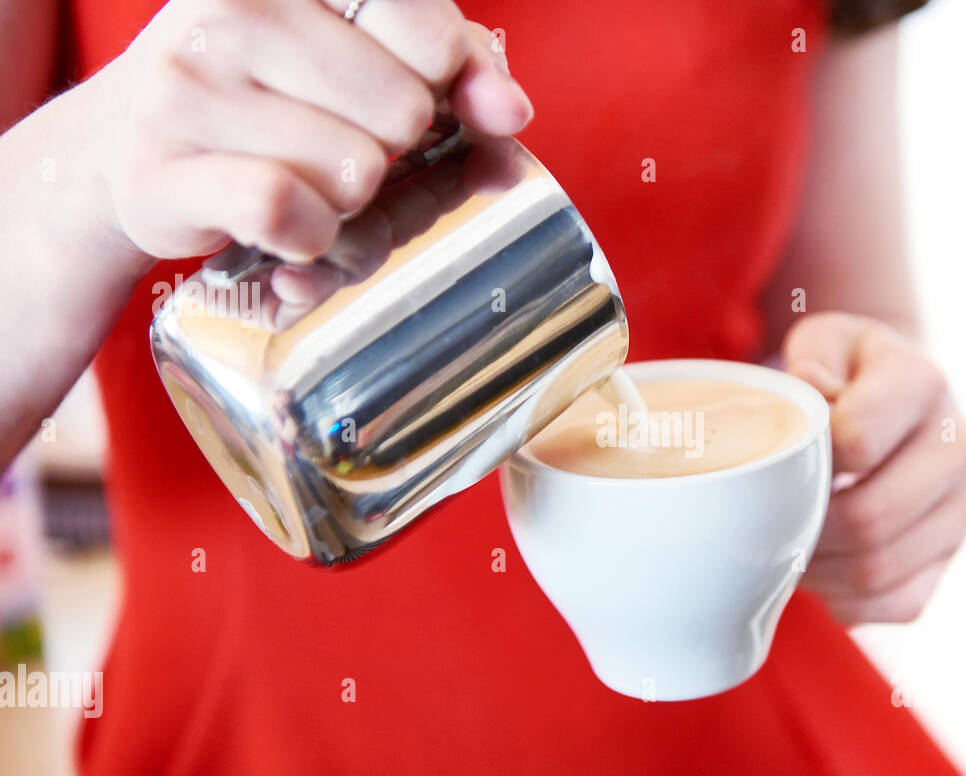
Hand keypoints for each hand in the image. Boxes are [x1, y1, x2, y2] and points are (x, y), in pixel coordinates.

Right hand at [95, 0, 529, 264]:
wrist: (133, 143)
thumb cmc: (274, 90)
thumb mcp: (366, 51)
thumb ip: (455, 64)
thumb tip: (509, 110)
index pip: (433, 34)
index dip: (440, 80)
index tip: (406, 87)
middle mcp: (230, 8)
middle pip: (403, 112)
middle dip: (389, 146)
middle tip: (337, 138)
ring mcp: (188, 86)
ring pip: (355, 171)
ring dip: (349, 199)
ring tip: (303, 175)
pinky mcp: (163, 172)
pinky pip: (289, 212)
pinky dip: (312, 240)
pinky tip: (294, 225)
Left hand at [784, 312, 965, 624]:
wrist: (896, 394)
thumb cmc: (844, 370)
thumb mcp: (822, 343)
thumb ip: (808, 364)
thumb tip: (807, 410)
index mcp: (923, 383)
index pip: (857, 441)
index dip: (804, 461)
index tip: (776, 461)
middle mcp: (959, 446)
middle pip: (870, 518)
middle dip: (806, 529)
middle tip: (765, 524)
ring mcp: (963, 506)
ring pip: (880, 569)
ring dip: (819, 571)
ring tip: (786, 546)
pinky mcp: (952, 555)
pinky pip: (900, 603)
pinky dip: (848, 602)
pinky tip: (821, 574)